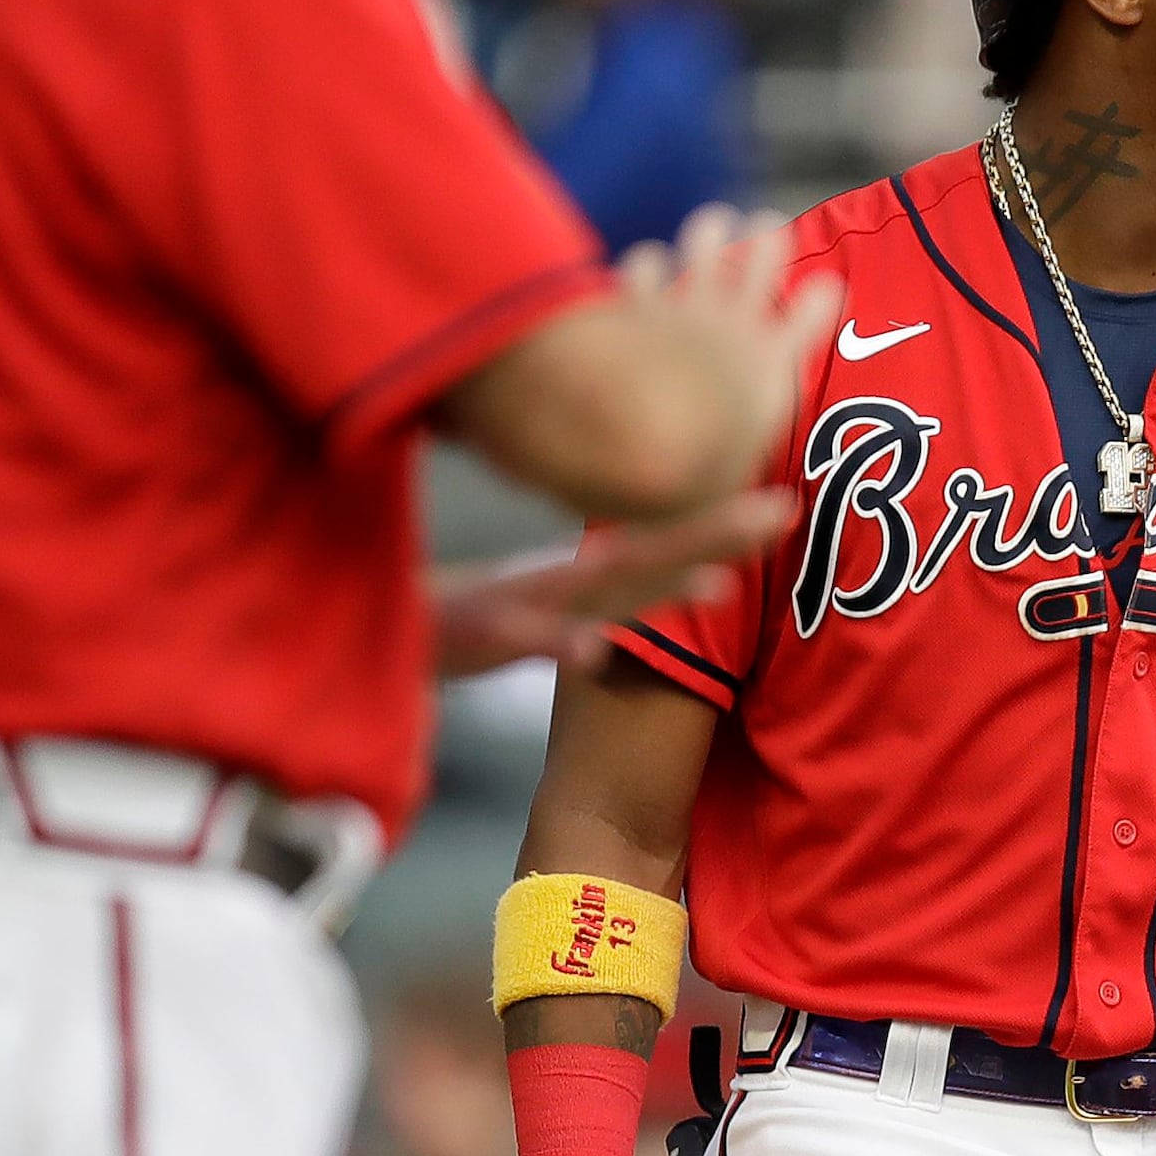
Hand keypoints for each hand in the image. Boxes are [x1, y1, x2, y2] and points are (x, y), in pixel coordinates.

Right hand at [433, 489, 792, 678]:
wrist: (371, 624)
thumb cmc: (462, 617)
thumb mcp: (538, 599)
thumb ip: (594, 585)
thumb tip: (654, 566)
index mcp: (574, 573)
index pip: (657, 541)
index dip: (719, 523)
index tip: (783, 503)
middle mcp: (557, 579)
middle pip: (648, 552)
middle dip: (716, 532)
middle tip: (784, 511)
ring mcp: (521, 605)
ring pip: (597, 591)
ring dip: (658, 587)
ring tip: (721, 584)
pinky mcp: (480, 639)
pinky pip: (525, 644)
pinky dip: (559, 645)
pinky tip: (595, 651)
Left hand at [636, 202, 841, 498]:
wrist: (626, 437)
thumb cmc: (683, 483)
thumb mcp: (726, 505)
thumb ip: (750, 506)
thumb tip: (781, 515)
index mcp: (772, 369)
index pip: (813, 314)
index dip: (823, 297)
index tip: (829, 287)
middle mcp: (735, 327)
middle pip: (764, 259)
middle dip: (772, 239)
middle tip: (773, 228)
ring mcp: (682, 308)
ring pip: (707, 245)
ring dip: (712, 233)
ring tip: (716, 224)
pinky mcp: (633, 304)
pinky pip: (646, 267)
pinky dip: (649, 265)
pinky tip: (649, 265)